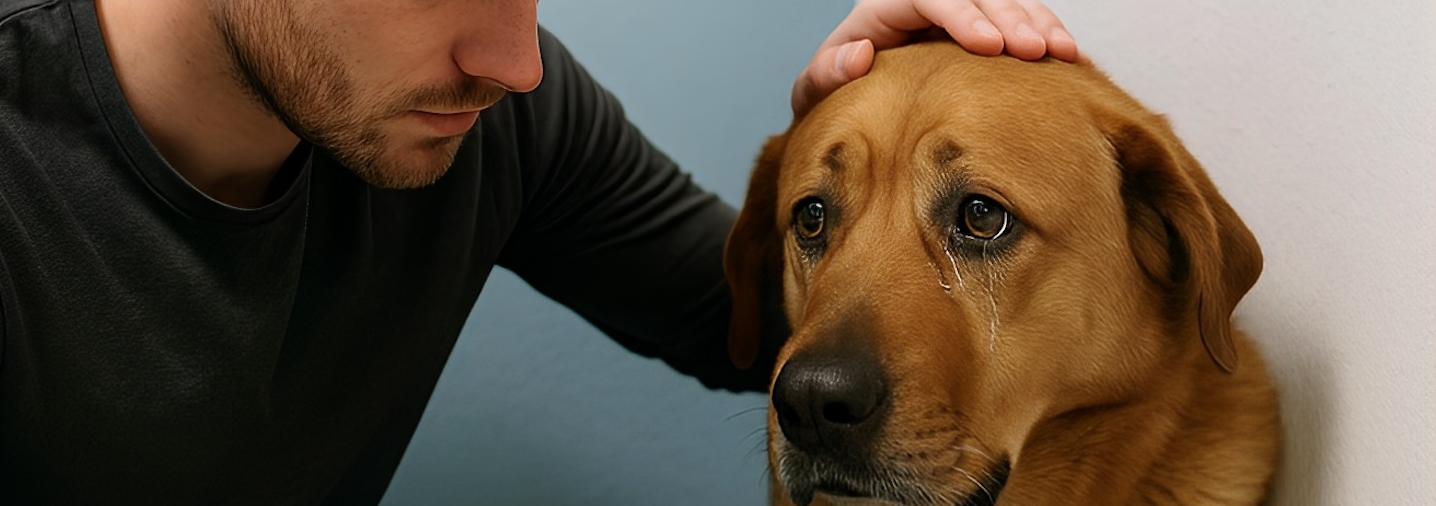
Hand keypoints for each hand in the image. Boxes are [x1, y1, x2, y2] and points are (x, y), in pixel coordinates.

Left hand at [792, 0, 1082, 115]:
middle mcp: (926, 3)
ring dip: (1039, 24)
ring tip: (1064, 54)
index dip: (963, 18)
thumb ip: (825, 74)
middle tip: (1035, 52)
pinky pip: (1020, 21)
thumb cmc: (833, 96)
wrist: (848, 103)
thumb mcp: (813, 90)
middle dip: (1011, 20)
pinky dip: (1046, 35)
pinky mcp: (981, 31)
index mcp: (885, 9)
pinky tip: (1071, 58)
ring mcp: (958, 14)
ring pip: (1006, 2)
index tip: (989, 46)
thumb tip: (858, 53)